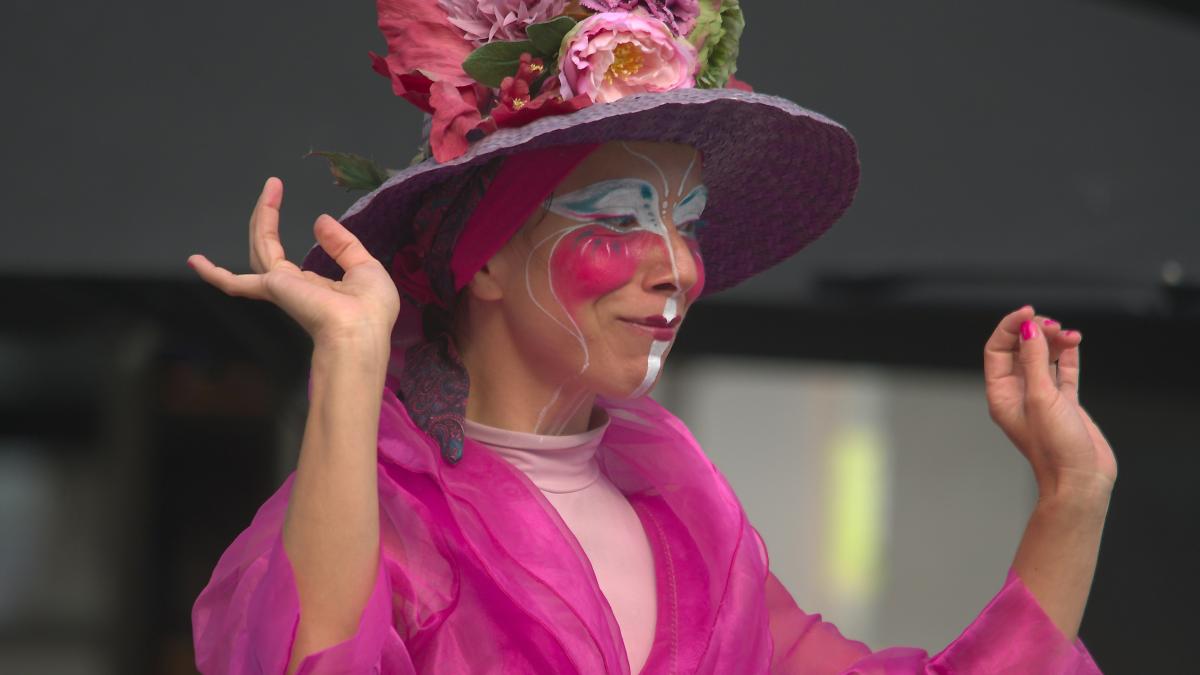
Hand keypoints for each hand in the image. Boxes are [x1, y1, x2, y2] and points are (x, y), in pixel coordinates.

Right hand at [187, 177, 399, 352]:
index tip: (291, 207)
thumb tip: (319, 220)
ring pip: (260, 249)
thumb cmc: (370, 310)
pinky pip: (235, 282)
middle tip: (273, 186)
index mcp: (315, 288)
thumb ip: (342, 244)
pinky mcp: (272, 288)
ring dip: (262, 218)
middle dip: (269, 218)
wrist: (361, 332)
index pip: (295, 262)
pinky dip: (214, 273)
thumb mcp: (364, 267)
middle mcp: (293, 289)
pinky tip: (196, 260)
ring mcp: (280, 289)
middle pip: (270, 249)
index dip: (296, 233)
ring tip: (269, 189)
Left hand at [983, 306, 1116, 501]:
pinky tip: (1075, 343)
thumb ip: (1033, 361)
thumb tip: (1028, 329)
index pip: (997, 350)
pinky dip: (1068, 355)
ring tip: (1071, 335)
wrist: (1080, 482)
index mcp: (1001, 394)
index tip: (1029, 313)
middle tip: (1054, 324)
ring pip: (1043, 358)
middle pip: (1020, 350)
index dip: (1011, 328)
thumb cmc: (1055, 448)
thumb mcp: (1041, 398)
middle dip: (1035, 332)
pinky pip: (1063, 371)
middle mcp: (1018, 394)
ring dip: (1055, 341)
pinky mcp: (1065, 403)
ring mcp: (1042, 398)